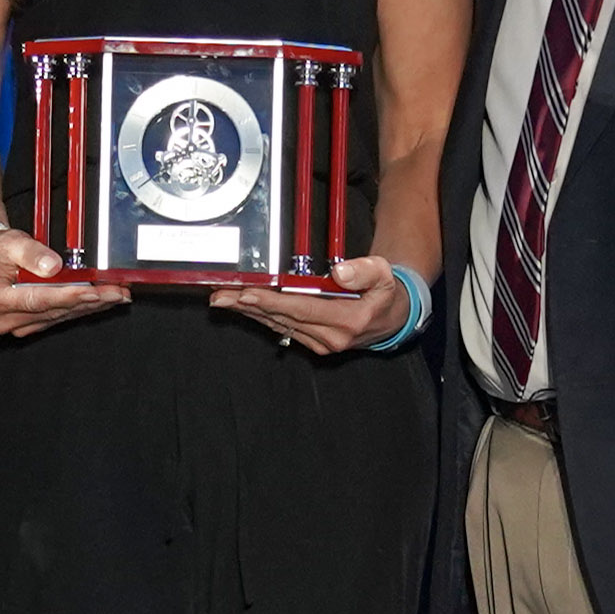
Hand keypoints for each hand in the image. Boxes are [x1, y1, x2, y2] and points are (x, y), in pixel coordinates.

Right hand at [0, 224, 126, 338]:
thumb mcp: (10, 242)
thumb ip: (32, 253)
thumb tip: (53, 266)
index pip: (37, 299)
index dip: (68, 295)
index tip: (93, 290)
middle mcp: (2, 318)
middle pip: (54, 310)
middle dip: (89, 300)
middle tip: (116, 291)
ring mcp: (16, 325)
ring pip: (61, 316)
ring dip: (90, 306)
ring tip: (115, 295)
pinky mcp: (29, 324)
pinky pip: (59, 317)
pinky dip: (81, 307)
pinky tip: (100, 300)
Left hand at [209, 254, 408, 356]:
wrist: (393, 319)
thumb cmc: (386, 294)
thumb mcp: (385, 275)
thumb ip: (364, 271)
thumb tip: (339, 272)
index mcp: (347, 321)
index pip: (301, 309)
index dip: (272, 301)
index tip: (248, 293)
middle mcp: (330, 337)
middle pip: (281, 318)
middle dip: (248, 305)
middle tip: (221, 295)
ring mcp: (320, 342)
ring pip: (277, 324)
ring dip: (248, 312)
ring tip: (223, 299)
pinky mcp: (312, 342)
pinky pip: (281, 327)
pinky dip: (260, 316)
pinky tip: (242, 307)